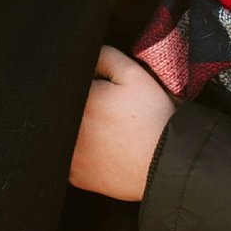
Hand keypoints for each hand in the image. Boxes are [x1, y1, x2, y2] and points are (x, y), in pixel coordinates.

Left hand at [69, 45, 175, 200]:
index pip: (69, 85)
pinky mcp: (76, 176)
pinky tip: (104, 152)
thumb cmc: (152, 116)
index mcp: (79, 100)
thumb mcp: (133, 75)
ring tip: (106, 132)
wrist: (167, 161)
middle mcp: (67, 129)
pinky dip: (84, 156)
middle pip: (63, 112)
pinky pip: (71, 161)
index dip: (87, 87)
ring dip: (78, 132)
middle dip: (82, 108)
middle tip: (107, 114)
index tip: (102, 93)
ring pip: (64, 137)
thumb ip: (105, 56)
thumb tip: (87, 55)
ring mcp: (69, 155)